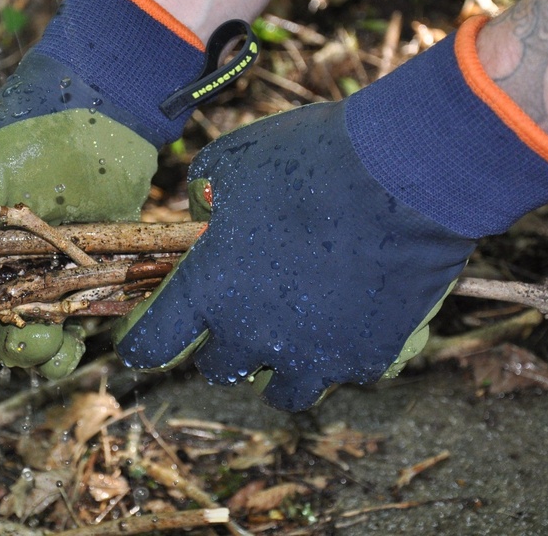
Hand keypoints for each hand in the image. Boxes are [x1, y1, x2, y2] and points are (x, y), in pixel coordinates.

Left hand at [114, 100, 475, 409]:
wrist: (405, 175)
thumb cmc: (309, 159)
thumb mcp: (229, 163)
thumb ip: (202, 201)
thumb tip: (202, 219)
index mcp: (208, 292)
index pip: (151, 344)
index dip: (142, 342)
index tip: (144, 340)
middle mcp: (252, 336)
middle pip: (218, 369)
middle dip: (220, 344)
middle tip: (235, 315)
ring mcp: (311, 355)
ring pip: (279, 389)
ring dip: (275, 367)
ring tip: (288, 334)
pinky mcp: (365, 358)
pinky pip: (340, 371)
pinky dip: (336, 353)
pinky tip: (344, 319)